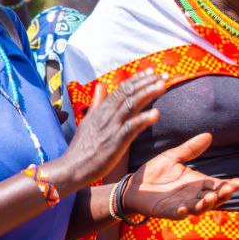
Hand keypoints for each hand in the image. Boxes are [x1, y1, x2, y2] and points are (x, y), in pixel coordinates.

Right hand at [49, 72, 165, 191]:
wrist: (73, 167)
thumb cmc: (82, 147)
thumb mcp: (88, 120)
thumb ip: (97, 102)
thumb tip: (100, 86)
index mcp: (102, 109)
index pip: (122, 89)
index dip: (138, 79)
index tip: (152, 72)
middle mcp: (107, 114)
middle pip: (129, 93)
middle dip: (147, 82)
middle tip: (165, 75)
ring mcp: (111, 127)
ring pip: (131, 105)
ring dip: (148, 94)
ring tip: (163, 86)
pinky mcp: (115, 141)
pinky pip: (131, 127)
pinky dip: (143, 119)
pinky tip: (156, 114)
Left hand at [123, 133, 238, 218]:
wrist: (134, 185)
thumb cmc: (155, 172)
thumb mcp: (173, 157)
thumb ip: (190, 149)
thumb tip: (209, 135)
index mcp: (197, 183)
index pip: (218, 185)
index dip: (230, 185)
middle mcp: (193, 196)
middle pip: (214, 198)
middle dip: (223, 195)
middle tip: (230, 189)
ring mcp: (182, 205)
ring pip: (199, 208)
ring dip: (206, 204)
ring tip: (211, 197)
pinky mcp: (168, 211)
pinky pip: (178, 214)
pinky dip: (183, 212)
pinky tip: (185, 208)